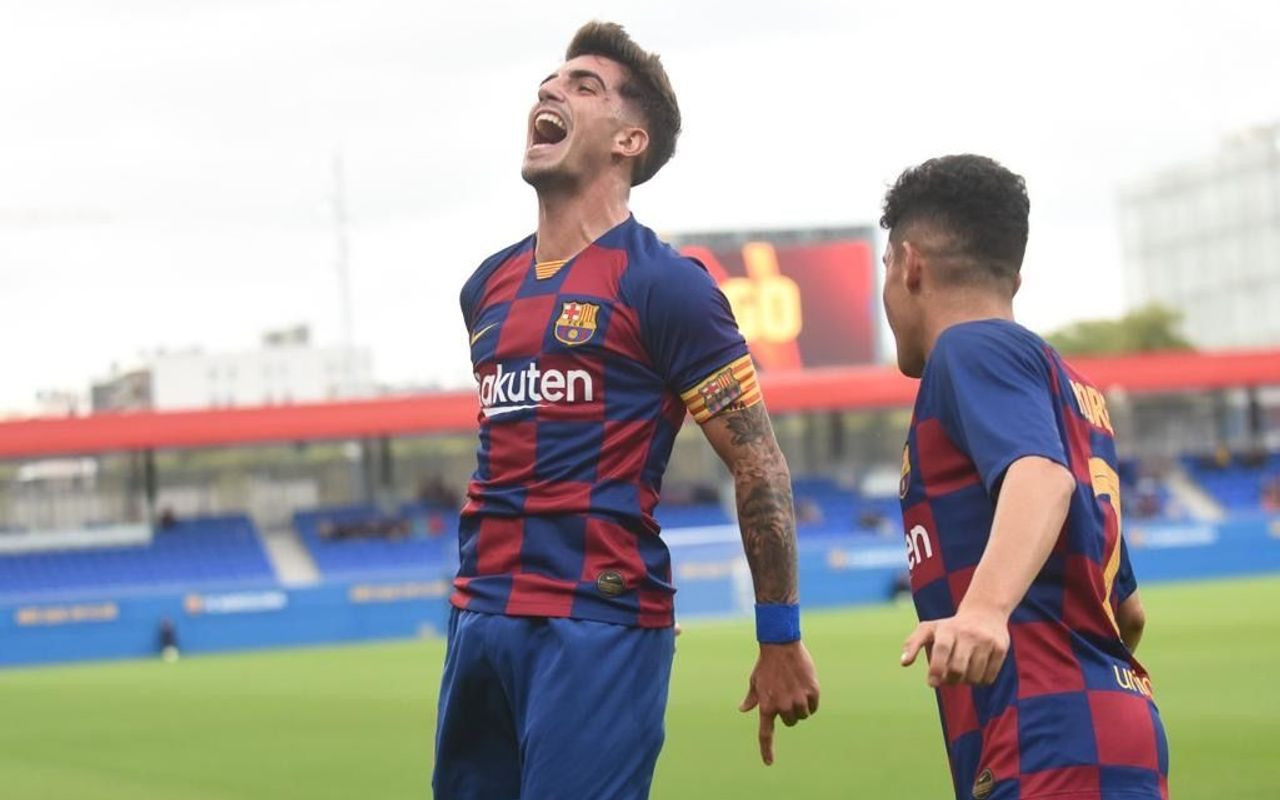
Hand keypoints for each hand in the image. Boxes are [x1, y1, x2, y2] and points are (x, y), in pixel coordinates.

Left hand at [738, 641, 819, 765]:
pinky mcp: (811, 692)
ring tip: (794, 687)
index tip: (769, 763)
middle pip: (790, 722)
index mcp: (766, 705)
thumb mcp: (755, 681)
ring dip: (801, 705)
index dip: (767, 750)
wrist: (781, 644)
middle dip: (789, 711)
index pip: (766, 734)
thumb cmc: (766, 664)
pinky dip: (811, 700)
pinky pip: (813, 707)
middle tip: (785, 693)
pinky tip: (804, 684)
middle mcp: (782, 706)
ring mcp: (798, 700)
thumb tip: (743, 709)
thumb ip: (752, 698)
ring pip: (803, 715)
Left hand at [900, 608, 1008, 687]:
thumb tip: (904, 663)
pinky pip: (989, 678)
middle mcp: (968, 633)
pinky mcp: (1001, 648)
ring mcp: (986, 640)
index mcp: (947, 629)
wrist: (984, 613)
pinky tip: (977, 670)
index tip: (932, 683)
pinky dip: (980, 681)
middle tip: (947, 679)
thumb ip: (913, 643)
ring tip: (963, 672)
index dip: (937, 668)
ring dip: (965, 682)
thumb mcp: (929, 629)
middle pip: (958, 668)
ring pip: (974, 676)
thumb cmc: (950, 627)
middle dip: (950, 680)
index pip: (942, 649)